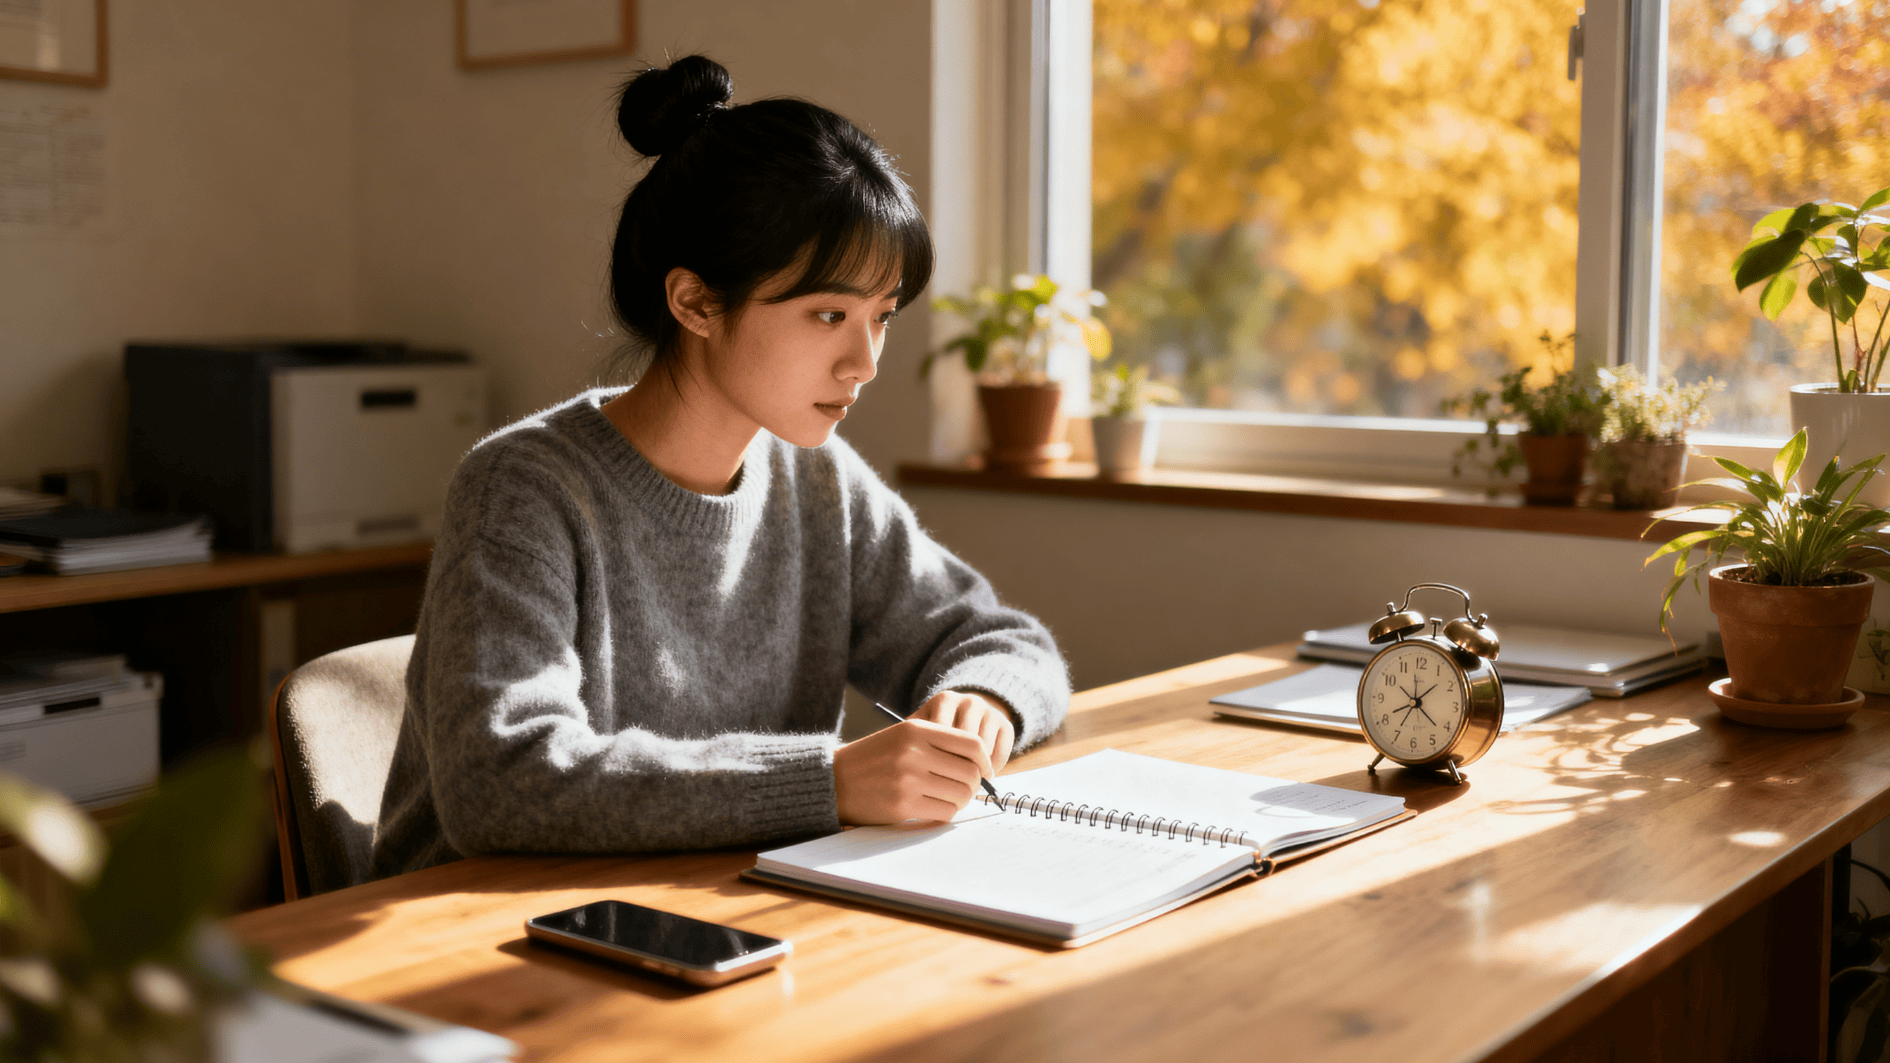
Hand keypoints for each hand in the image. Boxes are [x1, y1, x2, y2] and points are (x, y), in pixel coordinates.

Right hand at [833, 717, 994, 824]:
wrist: (834, 780)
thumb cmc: (874, 759)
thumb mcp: (903, 737)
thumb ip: (939, 744)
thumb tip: (981, 765)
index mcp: (916, 729)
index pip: (972, 744)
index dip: (985, 760)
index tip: (985, 771)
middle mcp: (914, 752)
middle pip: (970, 773)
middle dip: (974, 784)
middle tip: (964, 789)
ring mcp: (908, 780)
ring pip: (961, 795)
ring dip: (960, 800)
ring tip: (947, 798)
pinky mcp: (903, 805)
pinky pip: (944, 812)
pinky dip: (945, 813)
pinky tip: (932, 807)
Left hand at [911, 690, 1016, 773]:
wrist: (966, 716)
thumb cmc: (937, 731)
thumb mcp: (922, 730)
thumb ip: (914, 741)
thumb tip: (912, 769)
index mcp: (945, 700)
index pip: (942, 732)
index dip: (937, 757)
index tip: (932, 774)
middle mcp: (970, 701)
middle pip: (964, 742)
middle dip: (957, 766)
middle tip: (950, 784)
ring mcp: (990, 711)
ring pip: (983, 750)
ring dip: (975, 770)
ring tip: (963, 782)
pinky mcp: (1007, 724)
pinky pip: (1000, 754)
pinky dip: (991, 769)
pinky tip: (981, 774)